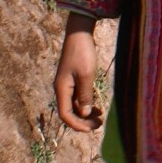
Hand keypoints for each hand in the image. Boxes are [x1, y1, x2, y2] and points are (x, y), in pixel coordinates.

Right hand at [54, 13, 103, 131]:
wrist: (79, 33)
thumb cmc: (82, 53)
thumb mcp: (86, 74)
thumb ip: (85, 95)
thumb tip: (85, 114)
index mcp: (61, 89)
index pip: (66, 114)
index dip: (77, 124)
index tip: (90, 129)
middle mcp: (62, 89)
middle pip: (70, 112)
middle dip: (83, 121)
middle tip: (99, 124)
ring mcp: (67, 85)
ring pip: (75, 106)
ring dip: (86, 114)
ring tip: (100, 118)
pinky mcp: (73, 80)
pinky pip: (78, 97)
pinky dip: (87, 104)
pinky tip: (97, 108)